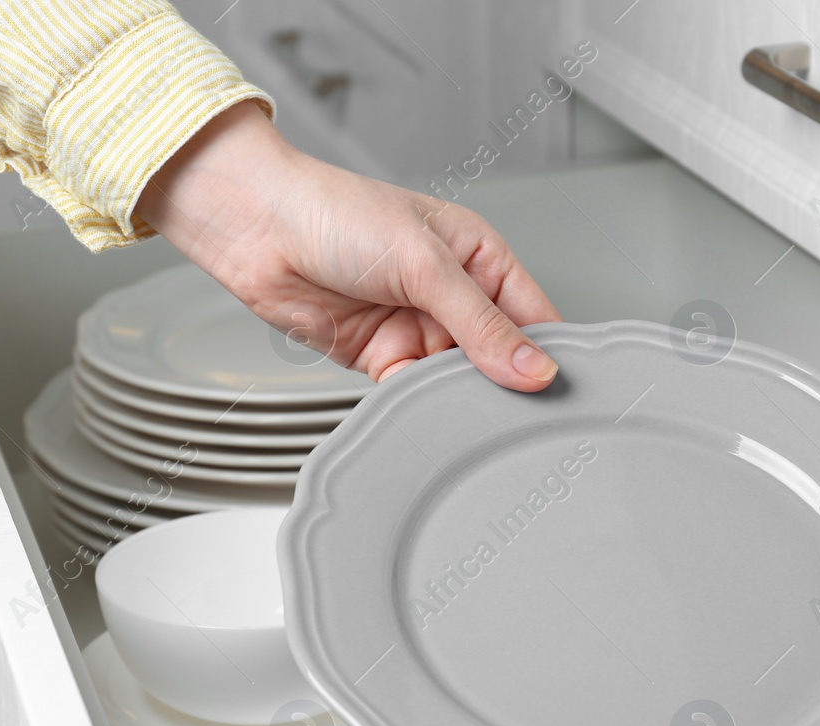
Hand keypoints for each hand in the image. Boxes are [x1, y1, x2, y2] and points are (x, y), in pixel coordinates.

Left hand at [136, 100, 561, 391]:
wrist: (258, 230)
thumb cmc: (336, 214)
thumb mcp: (426, 264)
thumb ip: (482, 323)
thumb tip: (534, 368)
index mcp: (480, 257)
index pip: (534, 316)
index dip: (549, 356)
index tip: (561, 394)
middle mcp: (453, 294)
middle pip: (498, 357)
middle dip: (505, 385)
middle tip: (518, 417)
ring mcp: (417, 327)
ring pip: (456, 380)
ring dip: (459, 398)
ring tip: (471, 415)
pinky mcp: (382, 356)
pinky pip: (413, 392)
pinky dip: (419, 405)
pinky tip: (425, 413)